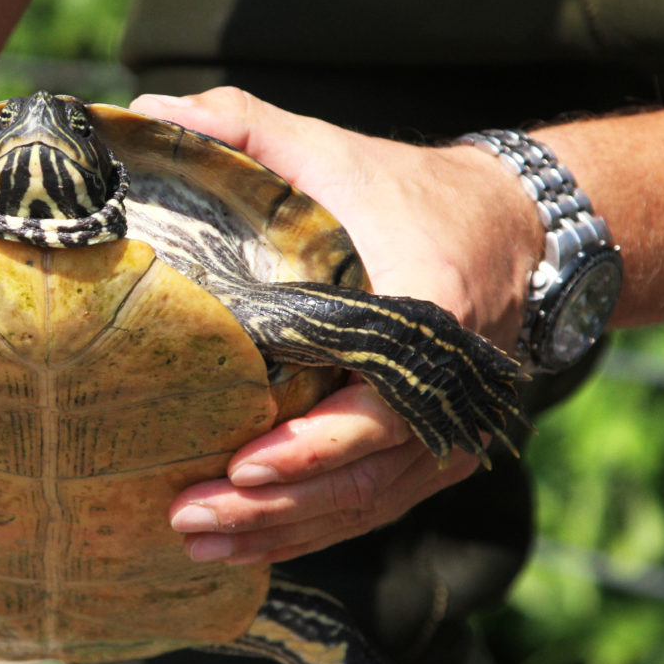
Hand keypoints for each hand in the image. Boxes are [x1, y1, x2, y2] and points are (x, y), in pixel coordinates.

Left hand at [128, 88, 541, 563]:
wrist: (513, 234)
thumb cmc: (409, 196)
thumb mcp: (334, 151)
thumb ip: (246, 128)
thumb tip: (150, 117)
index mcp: (429, 317)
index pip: (376, 402)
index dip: (313, 442)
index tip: (243, 460)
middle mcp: (445, 391)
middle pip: (359, 473)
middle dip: (272, 506)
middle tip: (188, 516)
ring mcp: (442, 434)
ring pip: (361, 504)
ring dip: (281, 532)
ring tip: (200, 543)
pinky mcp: (430, 456)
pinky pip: (368, 507)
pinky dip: (309, 532)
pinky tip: (248, 546)